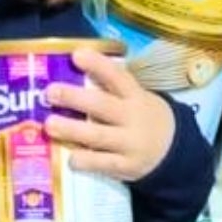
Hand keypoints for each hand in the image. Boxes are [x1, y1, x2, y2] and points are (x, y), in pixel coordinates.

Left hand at [43, 48, 175, 181]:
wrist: (172, 150)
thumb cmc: (143, 118)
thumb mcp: (135, 98)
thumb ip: (109, 89)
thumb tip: (70, 71)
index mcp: (135, 96)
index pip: (117, 77)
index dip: (98, 65)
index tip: (76, 55)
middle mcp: (133, 118)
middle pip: (102, 105)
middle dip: (75, 98)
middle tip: (50, 92)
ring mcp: (130, 143)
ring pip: (98, 135)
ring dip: (72, 129)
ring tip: (49, 125)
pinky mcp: (126, 166)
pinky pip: (104, 163)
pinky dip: (86, 161)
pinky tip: (70, 158)